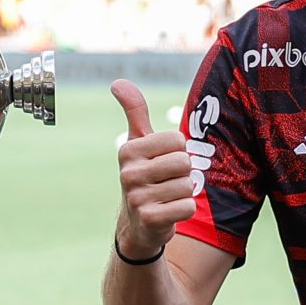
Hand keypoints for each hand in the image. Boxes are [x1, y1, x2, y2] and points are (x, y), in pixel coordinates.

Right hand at [114, 79, 200, 256]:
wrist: (139, 222)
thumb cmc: (145, 175)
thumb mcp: (138, 143)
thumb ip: (135, 111)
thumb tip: (117, 82)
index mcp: (128, 150)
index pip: (177, 139)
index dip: (179, 151)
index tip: (164, 161)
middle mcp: (128, 173)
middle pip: (185, 162)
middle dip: (184, 173)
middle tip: (168, 181)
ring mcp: (137, 197)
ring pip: (188, 185)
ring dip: (184, 192)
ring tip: (168, 196)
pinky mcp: (149, 219)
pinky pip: (187, 207)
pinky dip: (185, 210)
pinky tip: (169, 211)